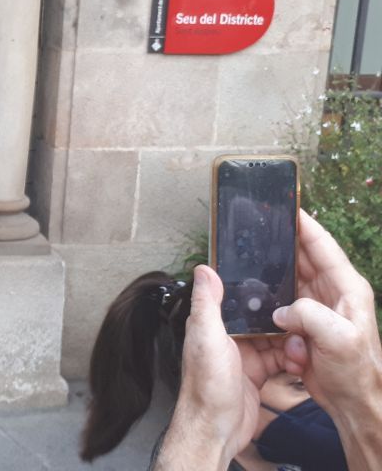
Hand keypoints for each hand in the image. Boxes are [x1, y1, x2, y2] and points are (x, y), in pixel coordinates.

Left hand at [157, 265, 286, 469]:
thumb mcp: (206, 337)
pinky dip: (292, 358)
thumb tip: (204, 269)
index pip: (238, 299)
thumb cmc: (206, 385)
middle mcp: (228, 337)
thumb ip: (208, 304)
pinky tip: (300, 361)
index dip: (259, 292)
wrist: (216, 428)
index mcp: (212, 324)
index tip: (282, 284)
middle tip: (301, 317)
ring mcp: (245, 356)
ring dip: (291, 339)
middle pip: (262, 318)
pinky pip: (280, 359)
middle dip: (283, 316)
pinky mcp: (258, 374)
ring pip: (275, 338)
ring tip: (302, 341)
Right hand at [273, 210, 381, 420]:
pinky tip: (257, 303)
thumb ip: (309, 315)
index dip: (303, 224)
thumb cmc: (357, 372)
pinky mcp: (306, 324)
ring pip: (289, 280)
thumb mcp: (338, 339)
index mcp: (347, 288)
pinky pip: (282, 305)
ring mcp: (319, 308)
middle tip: (256, 229)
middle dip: (280, 244)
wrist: (356, 403)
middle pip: (302, 258)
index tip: (284, 206)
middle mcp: (333, 293)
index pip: (323, 246)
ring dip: (272, 278)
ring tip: (250, 264)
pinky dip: (270, 304)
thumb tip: (282, 309)